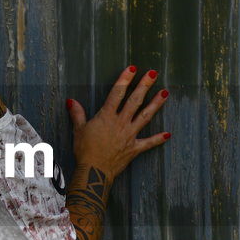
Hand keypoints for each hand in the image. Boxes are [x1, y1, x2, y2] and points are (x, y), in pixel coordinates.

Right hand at [66, 66, 169, 181]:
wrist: (94, 171)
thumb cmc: (85, 150)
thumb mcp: (79, 130)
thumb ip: (77, 114)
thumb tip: (71, 101)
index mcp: (107, 116)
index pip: (117, 93)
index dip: (125, 79)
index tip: (133, 68)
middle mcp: (121, 122)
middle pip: (135, 101)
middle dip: (144, 86)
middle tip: (153, 73)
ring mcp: (129, 135)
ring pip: (145, 116)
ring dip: (156, 104)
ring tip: (165, 93)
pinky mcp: (134, 148)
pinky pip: (148, 143)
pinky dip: (158, 139)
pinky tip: (168, 134)